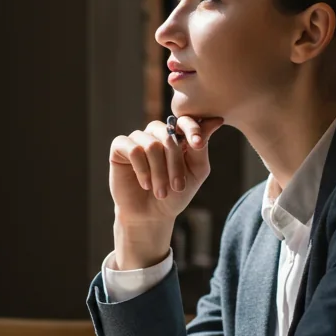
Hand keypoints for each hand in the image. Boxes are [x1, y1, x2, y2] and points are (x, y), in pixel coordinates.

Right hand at [109, 116, 224, 268]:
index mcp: (176, 135)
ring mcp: (137, 138)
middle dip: (175, 163)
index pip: (184, 120)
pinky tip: (145, 184)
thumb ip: (202, 146)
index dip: (192, 129)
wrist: (151, 216)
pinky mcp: (119, 147)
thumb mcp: (196, 171)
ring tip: (161, 192)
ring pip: (151, 144)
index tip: (198, 144)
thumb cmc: (175, 194)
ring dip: (159, 172)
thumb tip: (215, 120)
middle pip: (168, 134)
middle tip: (177, 187)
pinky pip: (133, 149)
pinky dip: (142, 169)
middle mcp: (156, 133)